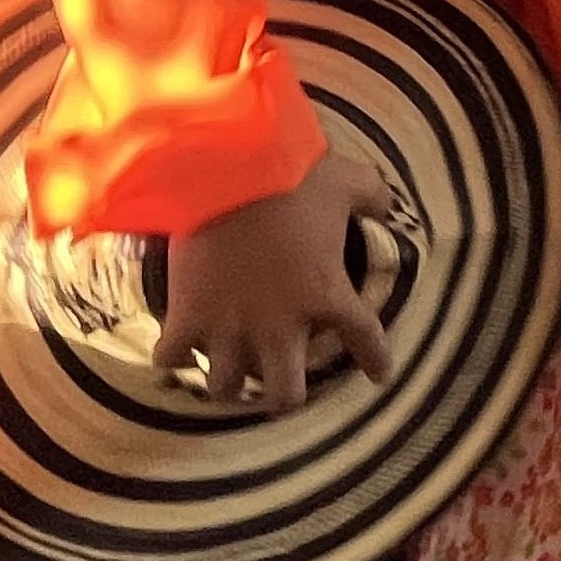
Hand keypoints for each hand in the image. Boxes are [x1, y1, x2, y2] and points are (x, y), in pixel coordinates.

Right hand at [157, 149, 394, 414]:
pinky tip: (176, 347)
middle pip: (285, 395)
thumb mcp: (348, 180)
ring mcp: (229, 326)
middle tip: (280, 383)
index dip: (376, 361)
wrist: (223, 165)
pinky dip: (172, 355)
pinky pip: (172, 358)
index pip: (365, 340)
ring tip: (227, 370)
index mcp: (327, 294)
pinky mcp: (186, 316)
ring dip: (228, 380)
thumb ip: (374, 197)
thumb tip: (388, 204)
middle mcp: (279, 325)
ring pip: (225, 388)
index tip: (379, 374)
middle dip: (284, 395)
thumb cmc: (291, 172)